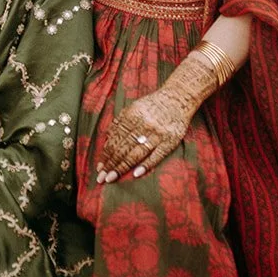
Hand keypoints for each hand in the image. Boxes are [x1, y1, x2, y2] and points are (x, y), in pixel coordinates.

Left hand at [97, 51, 217, 181]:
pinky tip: (136, 174)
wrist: (178, 98)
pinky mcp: (170, 140)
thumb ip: (120, 122)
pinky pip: (157, 155)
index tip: (99, 168)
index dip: (106, 154)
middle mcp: (144, 124)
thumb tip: (106, 140)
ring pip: (137, 153)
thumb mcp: (133, 108)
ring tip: (112, 178)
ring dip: (123, 167)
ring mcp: (157, 133)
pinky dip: (146, 164)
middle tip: (101, 178)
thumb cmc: (152, 105)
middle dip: (111, 164)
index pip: (115, 139)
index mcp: (132, 115)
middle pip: (124, 147)